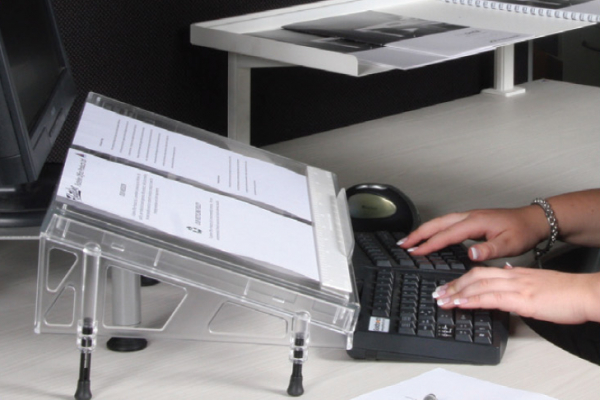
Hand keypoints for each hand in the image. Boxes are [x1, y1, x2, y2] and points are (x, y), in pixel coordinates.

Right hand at [398, 206, 548, 261]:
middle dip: (418, 234)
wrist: (534, 220)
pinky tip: (431, 235)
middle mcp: (469, 216)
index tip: (415, 252)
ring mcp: (469, 216)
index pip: (446, 234)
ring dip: (424, 230)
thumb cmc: (523, 232)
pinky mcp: (471, 219)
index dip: (429, 244)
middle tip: (403, 244)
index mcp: (475, 222)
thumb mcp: (509, 244)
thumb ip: (488, 250)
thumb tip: (470, 254)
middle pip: (437, 224)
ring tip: (411, 240)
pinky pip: (447, 222)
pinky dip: (434, 228)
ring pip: (440, 221)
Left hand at [433, 266, 599, 323]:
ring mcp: (516, 286)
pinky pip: (490, 297)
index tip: (448, 288)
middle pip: (474, 276)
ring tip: (442, 300)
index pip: (480, 273)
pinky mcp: (522, 298)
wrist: (585, 292)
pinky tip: (460, 303)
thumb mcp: (536, 284)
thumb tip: (505, 283)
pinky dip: (472, 300)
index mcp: (514, 273)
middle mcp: (511, 276)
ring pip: (478, 285)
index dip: (461, 280)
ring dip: (456, 293)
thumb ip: (518, 283)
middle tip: (438, 294)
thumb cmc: (566, 292)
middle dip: (453, 285)